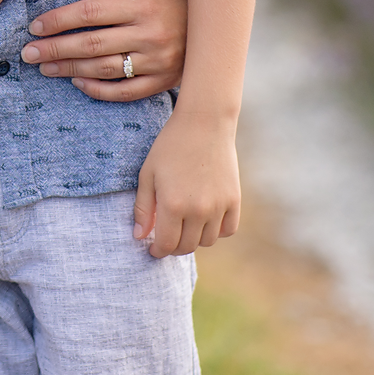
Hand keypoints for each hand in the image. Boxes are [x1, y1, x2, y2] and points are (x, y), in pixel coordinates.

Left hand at [19, 0, 185, 100]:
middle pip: (92, 44)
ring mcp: (157, 62)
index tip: (36, 26)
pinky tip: (77, 83)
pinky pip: (126, 92)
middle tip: (28, 52)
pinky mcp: (163, 81)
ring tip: (45, 67)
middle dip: (55, 49)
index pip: (91, 13)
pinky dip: (100, 90)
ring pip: (105, 69)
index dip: (60, 20)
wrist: (221, 21)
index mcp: (143, 5)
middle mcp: (149, 36)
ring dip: (70, 69)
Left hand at [133, 111, 239, 256]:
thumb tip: (139, 237)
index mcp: (172, 204)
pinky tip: (204, 220)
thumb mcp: (148, 174)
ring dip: (194, 239)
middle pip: (186, 247)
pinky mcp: (234, 200)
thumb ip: (143, 208)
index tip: (153, 248)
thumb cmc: (170, 146)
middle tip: (167, 238)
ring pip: (207, 241)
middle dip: (173, 247)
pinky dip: (216, 230)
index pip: (166, 244)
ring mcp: (219, 206)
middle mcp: (197, 210)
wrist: (204, 123)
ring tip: (184, 226)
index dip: (157, 250)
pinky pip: (227, 230)